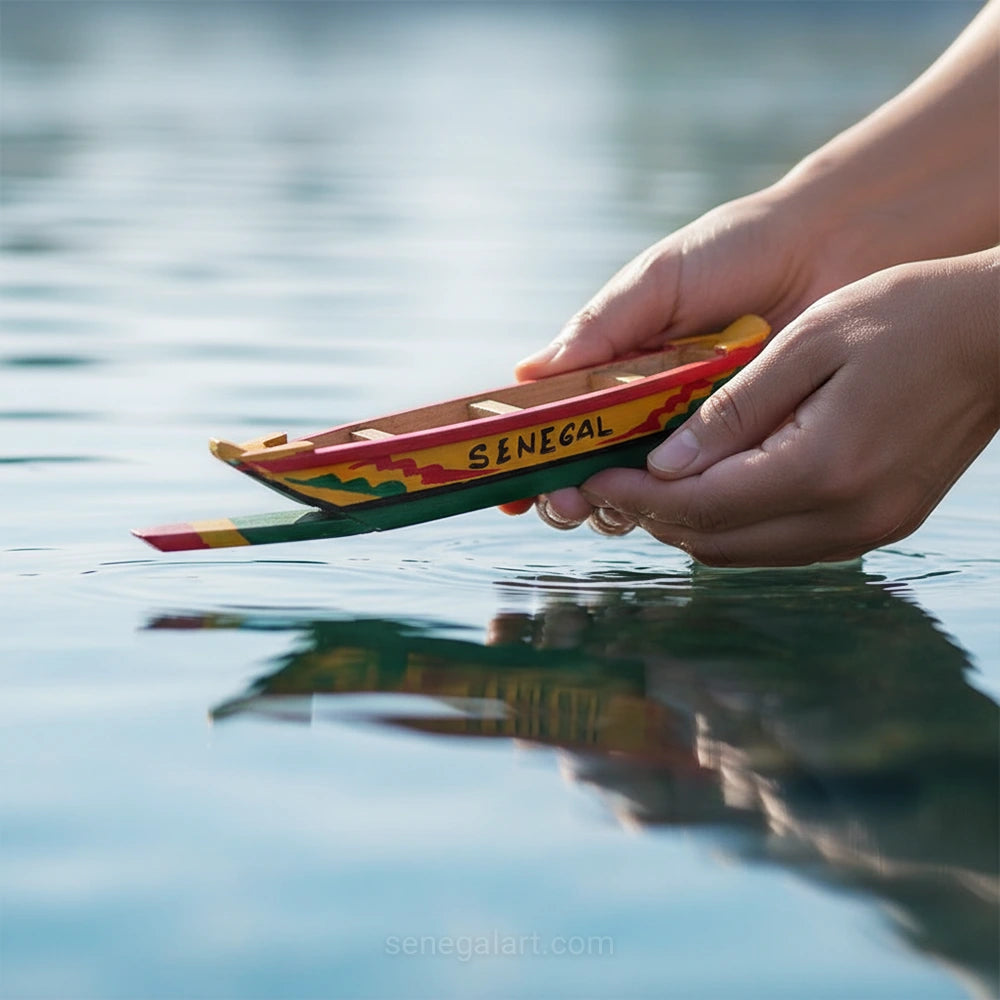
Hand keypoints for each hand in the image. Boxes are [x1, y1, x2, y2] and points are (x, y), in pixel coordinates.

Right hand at [512, 183, 900, 534]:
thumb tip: (526, 374)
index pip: (560, 428)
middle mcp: (648, 413)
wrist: (834, 248)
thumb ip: (601, 327)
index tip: (509, 489)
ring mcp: (696, 437)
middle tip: (567, 502)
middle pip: (591, 473)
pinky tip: (673, 505)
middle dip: (568, 497)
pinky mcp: (746, 451)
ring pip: (644, 493)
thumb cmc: (736, 252)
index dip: (532, 462)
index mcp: (614, 373)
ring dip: (618, 507)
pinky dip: (685, 504)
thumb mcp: (658, 281)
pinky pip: (709, 491)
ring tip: (612, 504)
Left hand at [564, 251, 998, 565]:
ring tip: (654, 482)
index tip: (592, 478)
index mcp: (823, 466)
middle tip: (614, 479)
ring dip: (692, 525)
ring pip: (746, 554)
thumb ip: (733, 411)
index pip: (700, 505)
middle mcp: (846, 517)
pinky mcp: (879, 527)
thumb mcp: (809, 342)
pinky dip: (737, 524)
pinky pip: (783, 545)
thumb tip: (665, 465)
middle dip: (655, 516)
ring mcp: (867, 531)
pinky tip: (716, 485)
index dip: (636, 497)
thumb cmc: (908, 315)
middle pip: (717, 543)